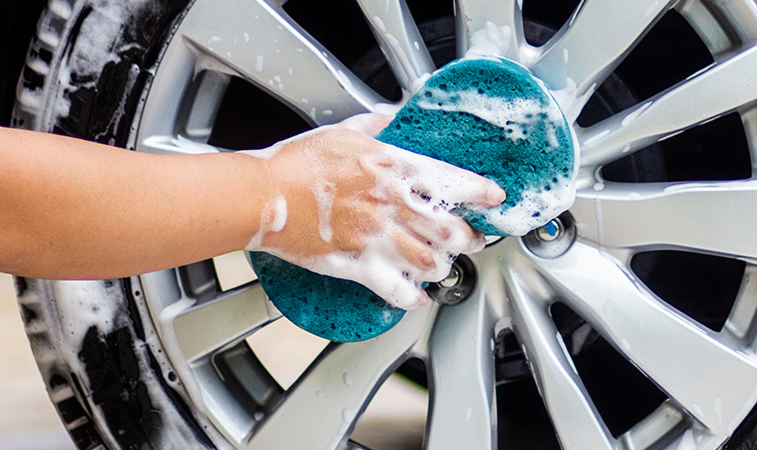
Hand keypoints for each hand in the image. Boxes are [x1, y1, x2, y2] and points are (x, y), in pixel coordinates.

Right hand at [244, 113, 503, 308]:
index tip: (495, 199)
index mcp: (393, 169)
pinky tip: (415, 295)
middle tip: (472, 240)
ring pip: (431, 263)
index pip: (453, 182)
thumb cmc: (297, 163)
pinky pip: (396, 289)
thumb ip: (376, 126)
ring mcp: (375, 237)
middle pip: (451, 230)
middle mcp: (391, 205)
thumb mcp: (344, 132)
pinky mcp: (356, 265)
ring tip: (443, 265)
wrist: (261, 195)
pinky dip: (412, 297)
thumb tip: (394, 118)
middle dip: (469, 239)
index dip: (481, 193)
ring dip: (443, 266)